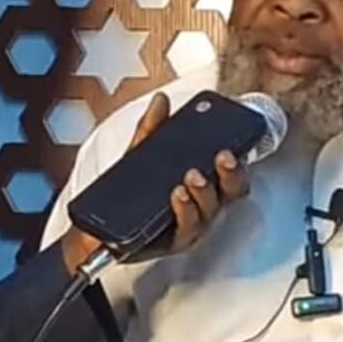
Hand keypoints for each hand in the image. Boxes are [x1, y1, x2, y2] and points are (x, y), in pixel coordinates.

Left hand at [128, 92, 248, 254]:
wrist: (103, 229)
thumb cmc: (131, 195)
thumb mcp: (141, 154)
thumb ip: (152, 127)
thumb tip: (160, 100)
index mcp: (204, 186)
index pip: (231, 174)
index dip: (239, 160)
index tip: (234, 143)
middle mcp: (204, 206)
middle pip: (231, 193)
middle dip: (231, 174)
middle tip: (223, 157)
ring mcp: (192, 225)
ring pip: (210, 210)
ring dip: (204, 192)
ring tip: (192, 176)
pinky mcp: (175, 241)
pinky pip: (187, 228)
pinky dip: (185, 211)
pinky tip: (178, 195)